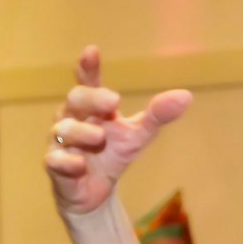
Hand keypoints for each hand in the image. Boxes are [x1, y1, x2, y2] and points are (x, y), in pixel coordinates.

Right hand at [44, 46, 193, 216]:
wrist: (95, 192)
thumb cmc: (112, 154)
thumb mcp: (138, 135)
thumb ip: (157, 115)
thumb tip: (186, 96)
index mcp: (92, 106)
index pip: (88, 82)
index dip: (88, 67)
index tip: (92, 51)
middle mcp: (72, 118)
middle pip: (75, 99)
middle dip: (92, 98)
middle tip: (113, 100)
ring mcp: (61, 142)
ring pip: (63, 129)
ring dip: (81, 131)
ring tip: (100, 136)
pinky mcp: (56, 166)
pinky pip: (55, 160)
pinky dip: (67, 161)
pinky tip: (80, 164)